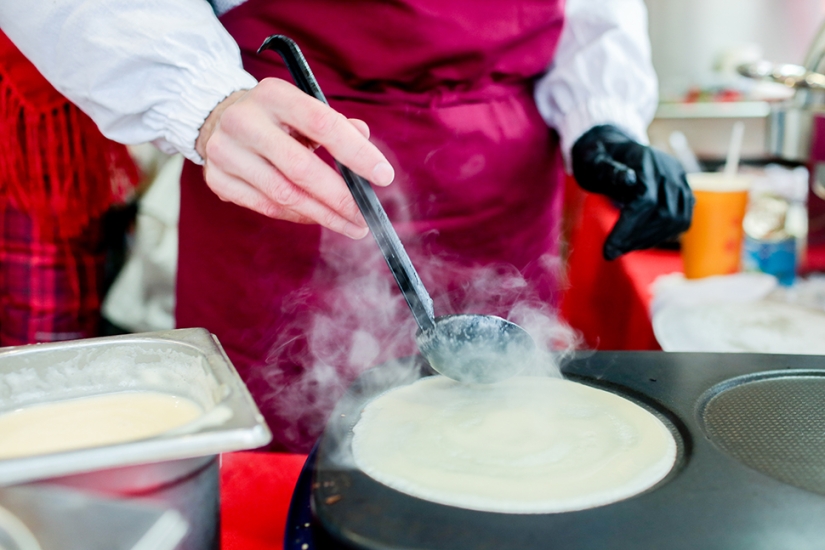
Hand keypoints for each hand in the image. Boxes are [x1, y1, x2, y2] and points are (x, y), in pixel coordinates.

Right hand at [195, 78, 395, 238]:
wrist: (218, 119)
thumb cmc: (276, 118)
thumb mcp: (303, 109)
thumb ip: (336, 124)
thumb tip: (364, 136)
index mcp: (273, 94)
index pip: (322, 123)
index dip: (356, 153)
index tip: (383, 176)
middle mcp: (244, 121)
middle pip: (301, 168)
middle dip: (340, 198)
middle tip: (365, 217)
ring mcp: (225, 152)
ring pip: (283, 195)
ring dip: (323, 215)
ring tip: (349, 225)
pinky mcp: (217, 179)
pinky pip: (266, 207)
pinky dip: (297, 216)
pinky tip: (317, 218)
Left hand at [572, 125, 693, 259]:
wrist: (613, 147)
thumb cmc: (598, 157)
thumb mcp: (593, 160)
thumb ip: (608, 169)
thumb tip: (629, 179)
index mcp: (646, 160)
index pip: (646, 202)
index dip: (628, 229)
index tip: (608, 250)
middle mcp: (669, 170)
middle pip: (664, 214)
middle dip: (637, 238)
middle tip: (613, 251)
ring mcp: (680, 180)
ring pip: (677, 220)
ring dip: (650, 239)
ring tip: (624, 247)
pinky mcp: (683, 190)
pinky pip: (682, 219)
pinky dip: (662, 234)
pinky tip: (639, 240)